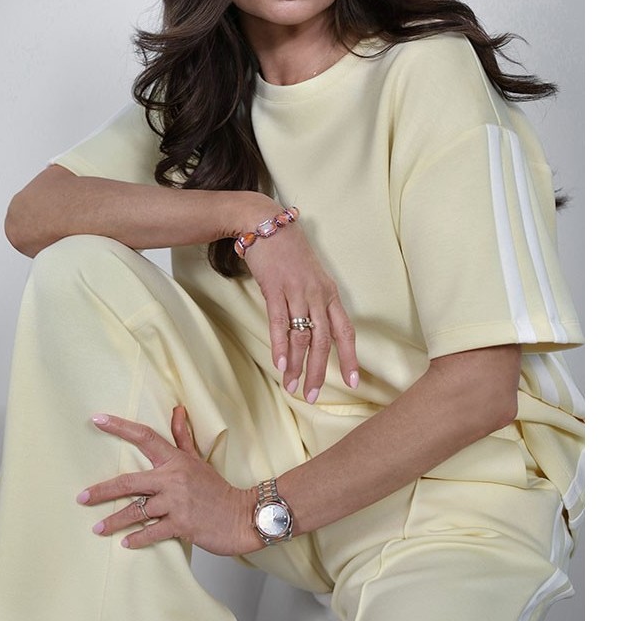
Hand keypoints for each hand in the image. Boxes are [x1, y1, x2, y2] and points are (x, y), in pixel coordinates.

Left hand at [77, 406, 259, 556]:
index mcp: (175, 461)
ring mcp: (177, 503)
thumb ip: (182, 437)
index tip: (98, 420)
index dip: (120, 427)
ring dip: (114, 521)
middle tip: (81, 498)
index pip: (145, 437)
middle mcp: (173, 479)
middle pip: (129, 482)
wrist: (243, 516)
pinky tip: (126, 543)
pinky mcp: (182, 525)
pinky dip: (137, 539)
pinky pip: (152, 532)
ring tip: (98, 528)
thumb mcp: (199, 460)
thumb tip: (177, 409)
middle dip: (102, 490)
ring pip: (136, 511)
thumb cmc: (217, 489)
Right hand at [242, 217, 359, 401]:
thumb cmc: (289, 251)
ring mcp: (296, 292)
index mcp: (330, 293)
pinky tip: (280, 365)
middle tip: (314, 396)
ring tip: (293, 387)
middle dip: (320, 371)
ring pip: (302, 337)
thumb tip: (314, 331)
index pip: (345, 331)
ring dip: (298, 366)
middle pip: (324, 341)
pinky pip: (279, 323)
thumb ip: (315, 302)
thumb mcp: (311, 276)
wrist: (266, 224)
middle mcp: (317, 295)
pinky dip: (280, 346)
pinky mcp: (274, 289)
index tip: (353, 382)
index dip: (351, 358)